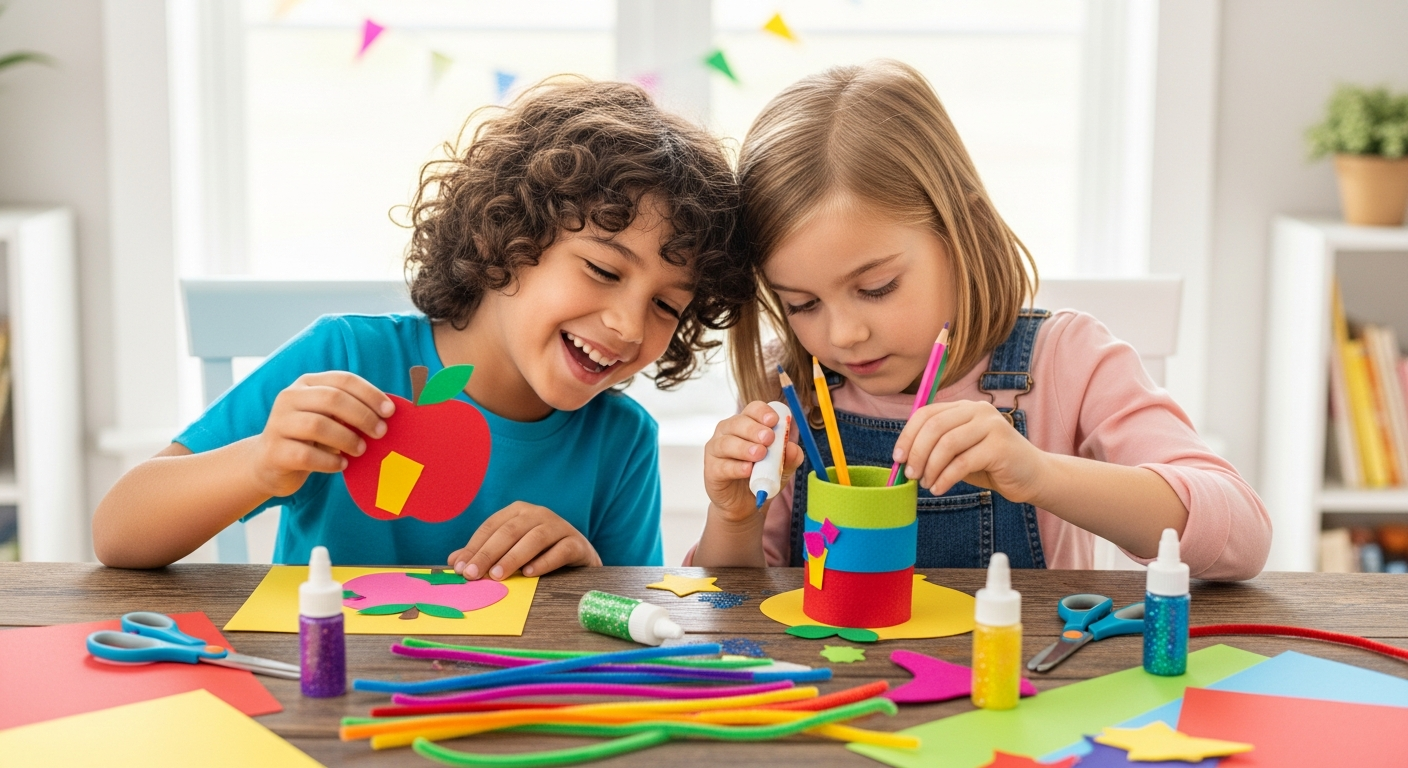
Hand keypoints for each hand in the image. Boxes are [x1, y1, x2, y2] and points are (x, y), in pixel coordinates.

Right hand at [248, 372, 393, 498]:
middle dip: (362, 415)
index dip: (370, 394)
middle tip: (381, 432)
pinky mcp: (274, 451)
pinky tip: (342, 465)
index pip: (343, 379)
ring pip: (317, 425)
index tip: (390, 412)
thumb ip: (350, 411)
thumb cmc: (309, 438)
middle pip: (332, 399)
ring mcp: (278, 424)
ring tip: (361, 450)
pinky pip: (306, 455)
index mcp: (307, 383)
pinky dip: (329, 461)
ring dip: (346, 438)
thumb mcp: (328, 418)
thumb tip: (387, 415)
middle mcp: (289, 398)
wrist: (270, 463)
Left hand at [448, 502, 600, 579]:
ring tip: (498, 576)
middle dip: (488, 553)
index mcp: (518, 511)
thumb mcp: (510, 550)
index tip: (460, 568)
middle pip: (509, 531)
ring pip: (534, 539)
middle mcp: (538, 514)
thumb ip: (484, 554)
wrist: (579, 555)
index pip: (491, 527)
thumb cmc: (539, 552)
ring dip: (513, 557)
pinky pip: (560, 551)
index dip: (474, 547)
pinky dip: (544, 562)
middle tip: (473, 574)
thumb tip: (454, 562)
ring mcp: (559, 526)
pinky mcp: (576, 543)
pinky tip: (529, 574)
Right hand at [703, 401, 804, 523]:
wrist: (746, 505)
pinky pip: (722, 466)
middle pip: (738, 422)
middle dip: (754, 429)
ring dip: (744, 447)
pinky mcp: (711, 470)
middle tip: (769, 438)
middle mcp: (728, 432)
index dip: (763, 412)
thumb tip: (792, 447)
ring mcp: (717, 450)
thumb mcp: (782, 468)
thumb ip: (789, 457)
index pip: (752, 409)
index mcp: (746, 424)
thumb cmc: (762, 478)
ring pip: (727, 443)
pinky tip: (747, 470)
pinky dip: (736, 467)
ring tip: (760, 455)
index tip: (774, 421)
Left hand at [891, 400, 1047, 501]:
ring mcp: (991, 426)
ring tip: (927, 484)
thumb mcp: (959, 452)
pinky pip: (962, 463)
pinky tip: (939, 489)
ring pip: (947, 445)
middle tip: (911, 475)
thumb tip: (902, 459)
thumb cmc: (990, 466)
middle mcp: (978, 411)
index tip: (898, 458)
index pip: (926, 413)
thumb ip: (936, 448)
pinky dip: (945, 478)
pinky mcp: (1000, 447)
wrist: (1032, 476)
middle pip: (934, 427)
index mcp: (964, 408)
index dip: (907, 436)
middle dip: (917, 454)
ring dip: (931, 468)